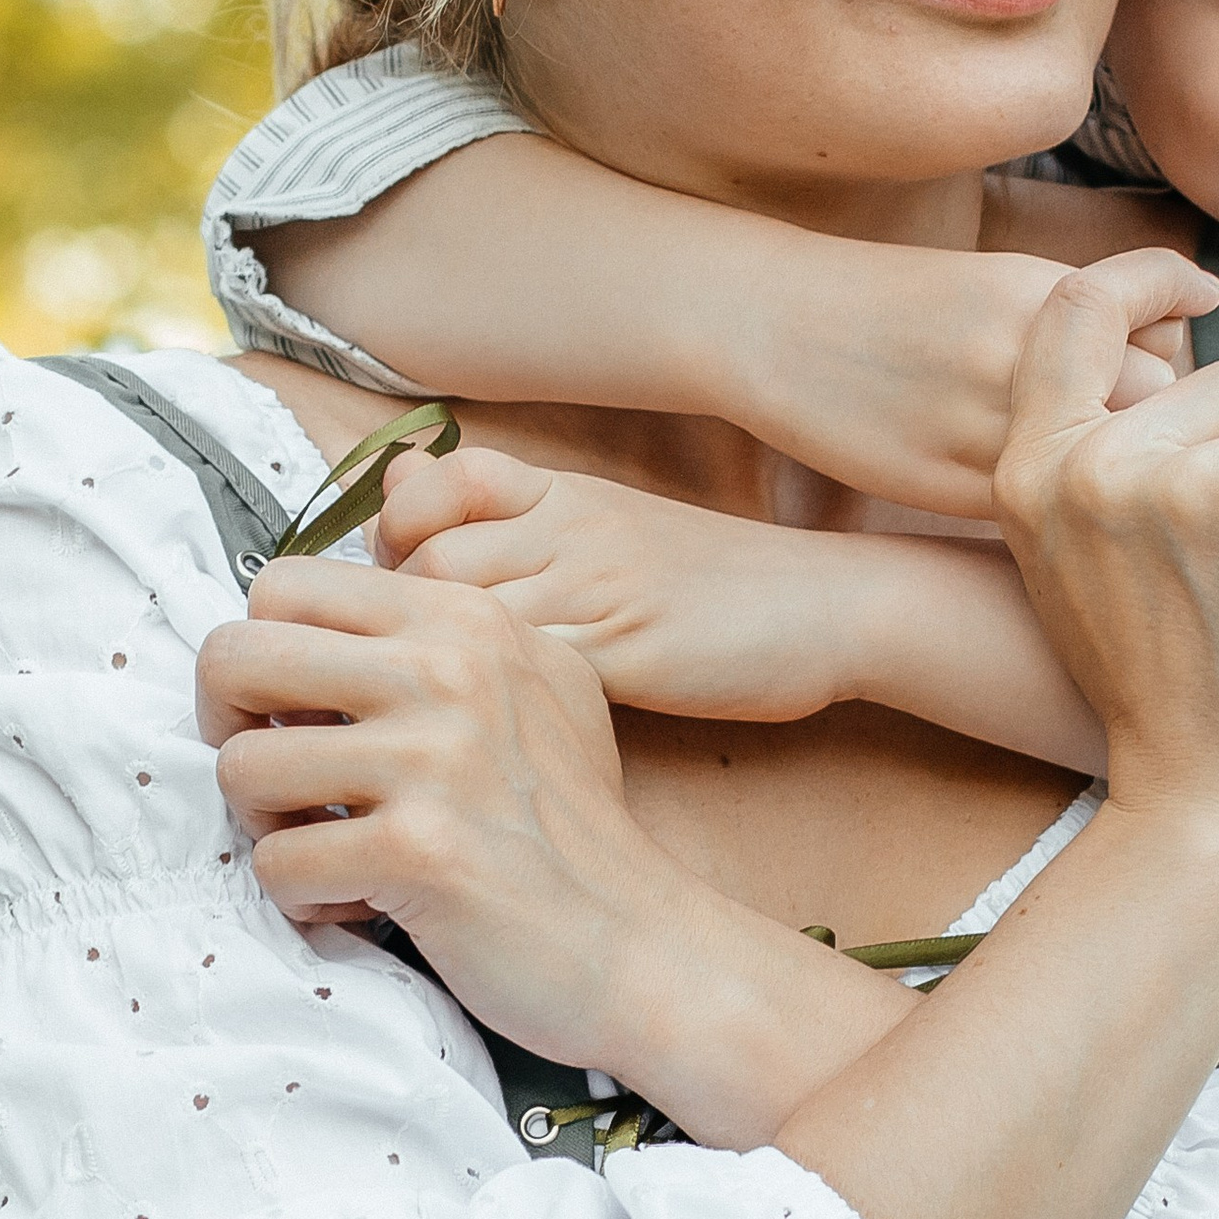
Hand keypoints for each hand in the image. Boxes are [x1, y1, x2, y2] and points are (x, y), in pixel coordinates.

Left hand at [195, 560, 700, 1067]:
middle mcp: (447, 671)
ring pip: (241, 769)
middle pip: (234, 655)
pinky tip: (362, 903)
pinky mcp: (417, 852)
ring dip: (267, 826)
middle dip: (228, 729)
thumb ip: (443, 639)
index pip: (284, 582)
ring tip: (327, 848)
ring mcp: (432, 760)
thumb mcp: (537, 685)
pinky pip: (280, 865)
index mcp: (464, 617)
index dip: (261, 652)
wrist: (642, 944)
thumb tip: (317, 627)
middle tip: (274, 779)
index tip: (290, 710)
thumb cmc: (573, 827)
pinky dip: (307, 898)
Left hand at [371, 445, 854, 721]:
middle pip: (430, 561)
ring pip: (465, 618)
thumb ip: (505, 508)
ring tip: (425, 713)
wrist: (827, 606)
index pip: (435, 487)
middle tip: (393, 672)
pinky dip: (482, 714)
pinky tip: (476, 744)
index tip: (392, 581)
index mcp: (562, 493)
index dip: (393, 533)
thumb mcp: (603, 519)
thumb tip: (401, 475)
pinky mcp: (622, 657)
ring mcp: (596, 591)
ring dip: (427, 674)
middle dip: (392, 623)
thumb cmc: (717, 580)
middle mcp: (569, 531)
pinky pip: (521, 677)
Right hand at [731, 235, 1201, 520]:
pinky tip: (1059, 512)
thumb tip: (1176, 322)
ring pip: (1108, 465)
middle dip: (1169, 423)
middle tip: (1159, 442)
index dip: (1176, 355)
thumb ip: (1080, 311)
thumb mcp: (992, 281)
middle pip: (1156, 399)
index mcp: (1039, 291)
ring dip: (1126, 477)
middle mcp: (1024, 353)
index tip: (1184, 367)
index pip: (1162, 325)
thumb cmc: (891, 305)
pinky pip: (1050, 514)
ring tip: (1115, 483)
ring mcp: (986, 423)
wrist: (777, 326)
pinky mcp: (950, 485)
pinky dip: (1069, 514)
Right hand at [992, 253, 1218, 860]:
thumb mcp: (1085, 571)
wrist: (1216, 812)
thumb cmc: (1175, 704)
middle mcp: (1097, 465)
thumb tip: (1193, 386)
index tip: (1195, 288)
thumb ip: (1110, 473)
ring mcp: (1185, 480)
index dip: (1142, 279)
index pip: (1073, 313)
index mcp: (1035, 474)